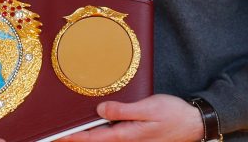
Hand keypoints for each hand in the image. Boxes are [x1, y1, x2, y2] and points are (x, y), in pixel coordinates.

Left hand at [56, 94, 203, 141]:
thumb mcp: (148, 109)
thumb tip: (100, 110)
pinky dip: (98, 133)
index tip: (56, 136)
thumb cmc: (173, 114)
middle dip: (74, 138)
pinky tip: (93, 126)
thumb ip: (123, 110)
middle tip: (54, 135)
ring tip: (67, 132)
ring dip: (86, 136)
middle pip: (94, 141)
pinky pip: (111, 135)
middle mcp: (126, 140)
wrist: (193, 123)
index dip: (72, 137)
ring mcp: (130, 139)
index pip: (93, 138)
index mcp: (126, 135)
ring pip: (102, 139)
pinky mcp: (134, 136)